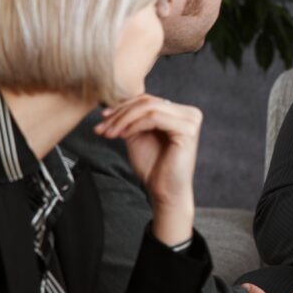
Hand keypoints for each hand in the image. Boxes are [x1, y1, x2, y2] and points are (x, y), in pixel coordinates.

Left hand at [95, 94, 201, 244]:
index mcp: (181, 113)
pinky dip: (134, 125)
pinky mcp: (187, 130)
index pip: (148, 100)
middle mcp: (190, 114)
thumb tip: (112, 104)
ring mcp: (191, 120)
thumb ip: (132, 119)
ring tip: (109, 133)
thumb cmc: (155, 168)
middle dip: (120, 114)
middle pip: (148, 102)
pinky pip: (154, 118)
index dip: (123, 107)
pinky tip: (123, 135)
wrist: (165, 192)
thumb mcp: (139, 136)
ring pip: (149, 108)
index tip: (102, 119)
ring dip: (123, 119)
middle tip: (101, 127)